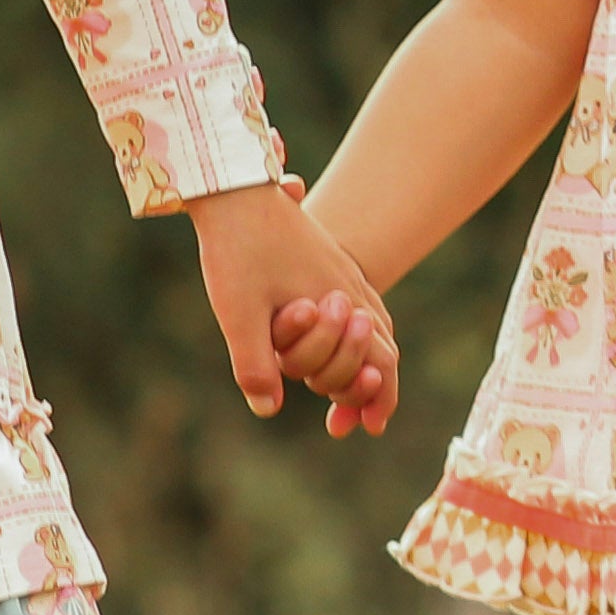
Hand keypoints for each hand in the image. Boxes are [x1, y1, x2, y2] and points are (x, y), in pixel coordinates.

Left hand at [186, 180, 397, 431]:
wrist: (231, 187)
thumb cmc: (236, 249)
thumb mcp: (238, 312)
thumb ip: (255, 364)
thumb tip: (269, 410)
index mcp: (339, 301)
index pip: (381, 361)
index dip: (379, 399)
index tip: (370, 427)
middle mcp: (350, 285)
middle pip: (383, 346)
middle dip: (368, 386)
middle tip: (344, 420)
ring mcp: (341, 268)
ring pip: (374, 321)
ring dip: (364, 359)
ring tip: (346, 387)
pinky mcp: (325, 257)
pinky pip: (359, 298)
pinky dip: (356, 330)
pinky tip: (333, 339)